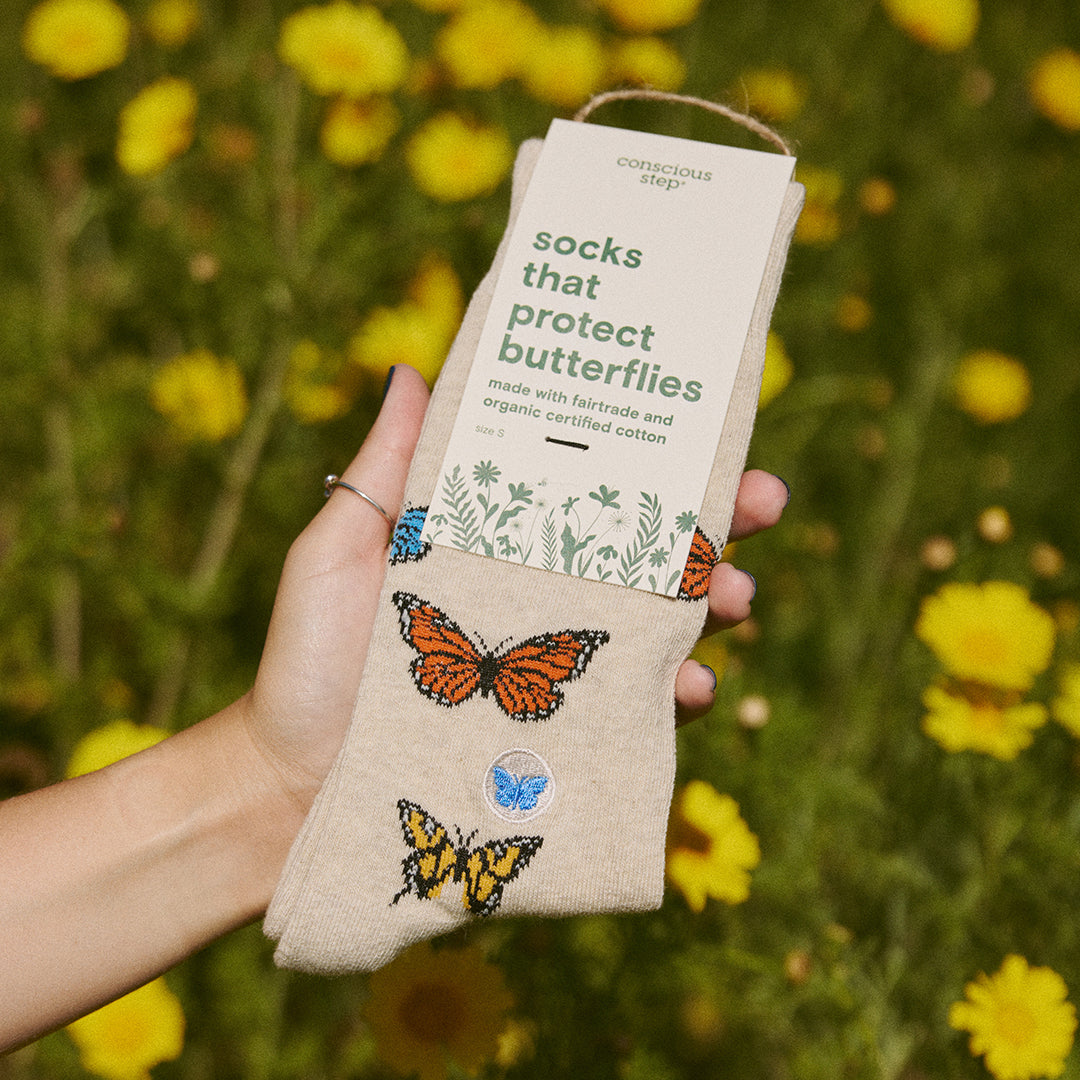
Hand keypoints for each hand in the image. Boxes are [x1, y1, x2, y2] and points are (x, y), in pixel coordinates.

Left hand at [243, 365, 787, 808]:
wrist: (293, 785)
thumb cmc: (309, 660)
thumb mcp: (339, 550)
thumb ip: (386, 470)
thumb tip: (412, 366)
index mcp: (497, 543)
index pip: (585, 489)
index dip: (647, 456)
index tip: (705, 423)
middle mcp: (539, 596)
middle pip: (643, 549)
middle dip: (715, 522)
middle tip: (762, 501)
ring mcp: (558, 666)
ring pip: (663, 621)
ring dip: (716, 599)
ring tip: (735, 593)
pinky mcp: (566, 730)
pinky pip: (642, 707)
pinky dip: (681, 690)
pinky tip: (695, 682)